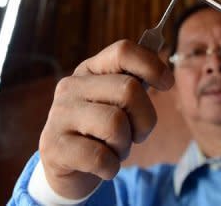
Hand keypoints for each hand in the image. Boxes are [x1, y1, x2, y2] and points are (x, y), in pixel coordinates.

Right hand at [38, 40, 173, 198]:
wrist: (68, 168)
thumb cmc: (102, 132)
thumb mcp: (118, 104)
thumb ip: (135, 85)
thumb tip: (164, 75)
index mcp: (89, 70)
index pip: (123, 52)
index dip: (152, 65)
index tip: (167, 84)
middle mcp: (70, 87)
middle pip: (129, 90)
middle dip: (144, 119)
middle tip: (136, 135)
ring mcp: (59, 115)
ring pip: (115, 124)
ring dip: (125, 145)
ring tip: (114, 149)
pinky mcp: (54, 147)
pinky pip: (100, 157)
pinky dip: (111, 167)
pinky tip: (103, 166)